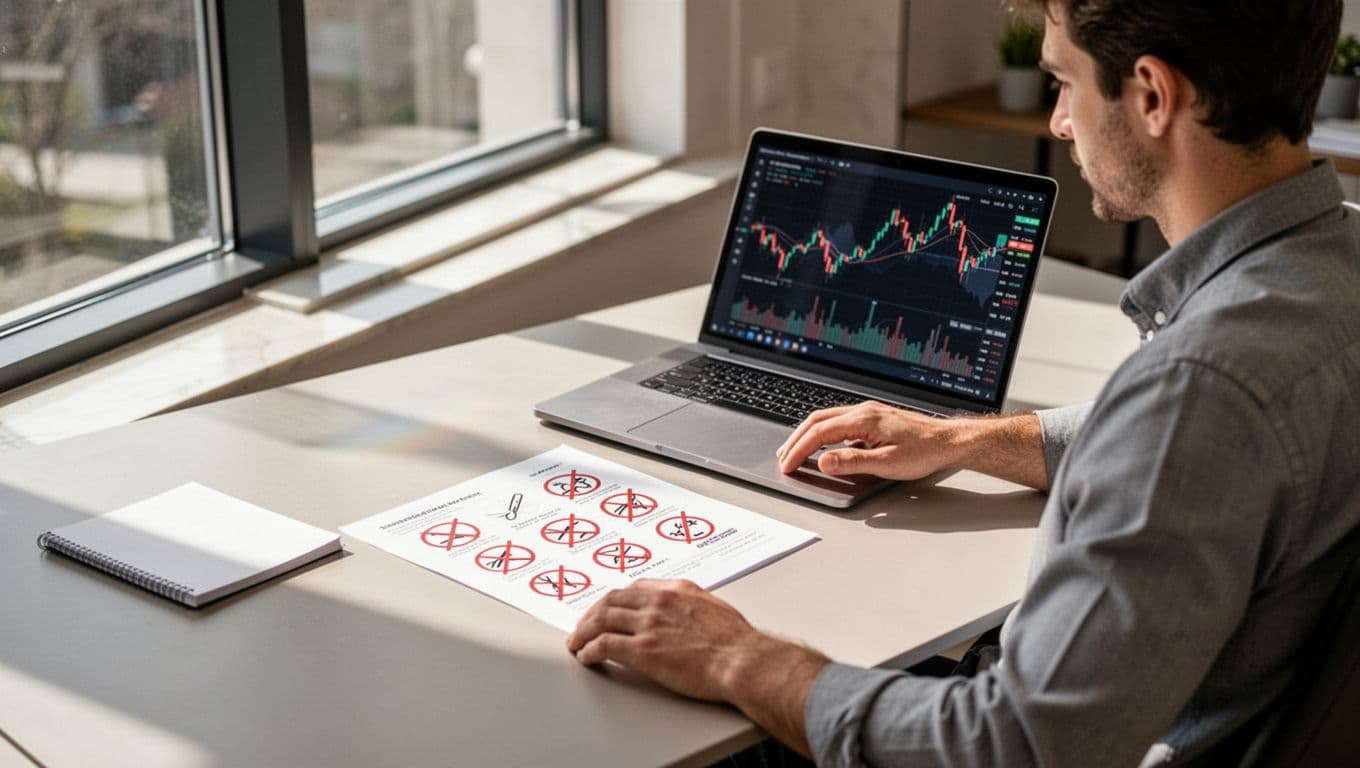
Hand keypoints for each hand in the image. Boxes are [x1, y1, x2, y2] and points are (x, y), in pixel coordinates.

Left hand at [567, 579, 773, 700]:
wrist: (743, 661)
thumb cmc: (737, 642)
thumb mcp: (714, 609)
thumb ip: (693, 606)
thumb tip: (688, 614)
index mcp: (675, 591)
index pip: (633, 589)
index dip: (614, 600)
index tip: (607, 608)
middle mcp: (658, 603)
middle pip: (610, 601)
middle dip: (591, 614)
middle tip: (582, 625)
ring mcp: (648, 626)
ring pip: (601, 621)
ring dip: (583, 632)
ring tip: (575, 642)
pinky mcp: (643, 651)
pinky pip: (604, 645)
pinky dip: (589, 650)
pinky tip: (585, 656)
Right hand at [777, 401, 966, 478]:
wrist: (949, 441)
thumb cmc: (925, 451)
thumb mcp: (888, 464)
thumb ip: (853, 463)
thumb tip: (823, 462)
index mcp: (863, 419)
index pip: (819, 433)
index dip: (799, 450)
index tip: (787, 465)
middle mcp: (863, 411)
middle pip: (817, 421)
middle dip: (796, 439)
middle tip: (783, 458)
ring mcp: (869, 413)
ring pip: (827, 419)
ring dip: (808, 435)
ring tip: (796, 451)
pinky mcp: (875, 419)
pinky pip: (840, 423)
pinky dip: (824, 434)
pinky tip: (826, 448)